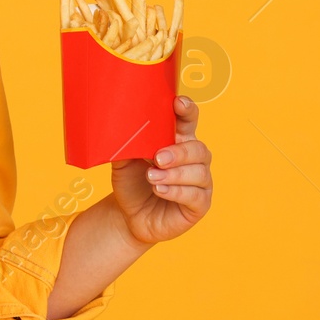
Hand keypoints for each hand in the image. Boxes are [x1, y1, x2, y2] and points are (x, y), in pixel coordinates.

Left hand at [109, 96, 212, 244]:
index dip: (187, 110)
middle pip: (198, 148)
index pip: (189, 120)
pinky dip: (176, 191)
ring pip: (198, 172)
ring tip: (152, 178)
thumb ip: (126, 145)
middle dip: (179, 152)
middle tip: (157, 158)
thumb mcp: (124, 162)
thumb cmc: (131, 183)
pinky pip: (195, 195)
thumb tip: (119, 128)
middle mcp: (194, 159)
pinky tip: (160, 190)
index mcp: (178, 141)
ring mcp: (200, 182)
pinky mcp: (199, 204)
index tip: (178, 103)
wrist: (128, 216)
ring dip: (174, 174)